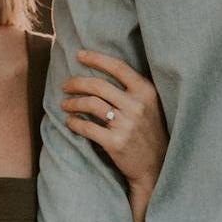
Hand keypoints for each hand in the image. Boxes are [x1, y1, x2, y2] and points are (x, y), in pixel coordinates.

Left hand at [62, 49, 168, 197]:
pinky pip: (87, 127)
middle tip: (65, 85)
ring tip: (65, 104)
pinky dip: (74, 123)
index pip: (118, 67)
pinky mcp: (116, 142)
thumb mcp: (151, 105)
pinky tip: (70, 122)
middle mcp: (137, 105)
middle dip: (77, 83)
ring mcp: (127, 124)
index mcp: (146, 92)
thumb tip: (102, 71)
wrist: (156, 166)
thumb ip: (133, 90)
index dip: (96, 58)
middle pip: (98, 85)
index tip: (79, 55)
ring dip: (73, 103)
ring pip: (91, 104)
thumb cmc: (149, 132)